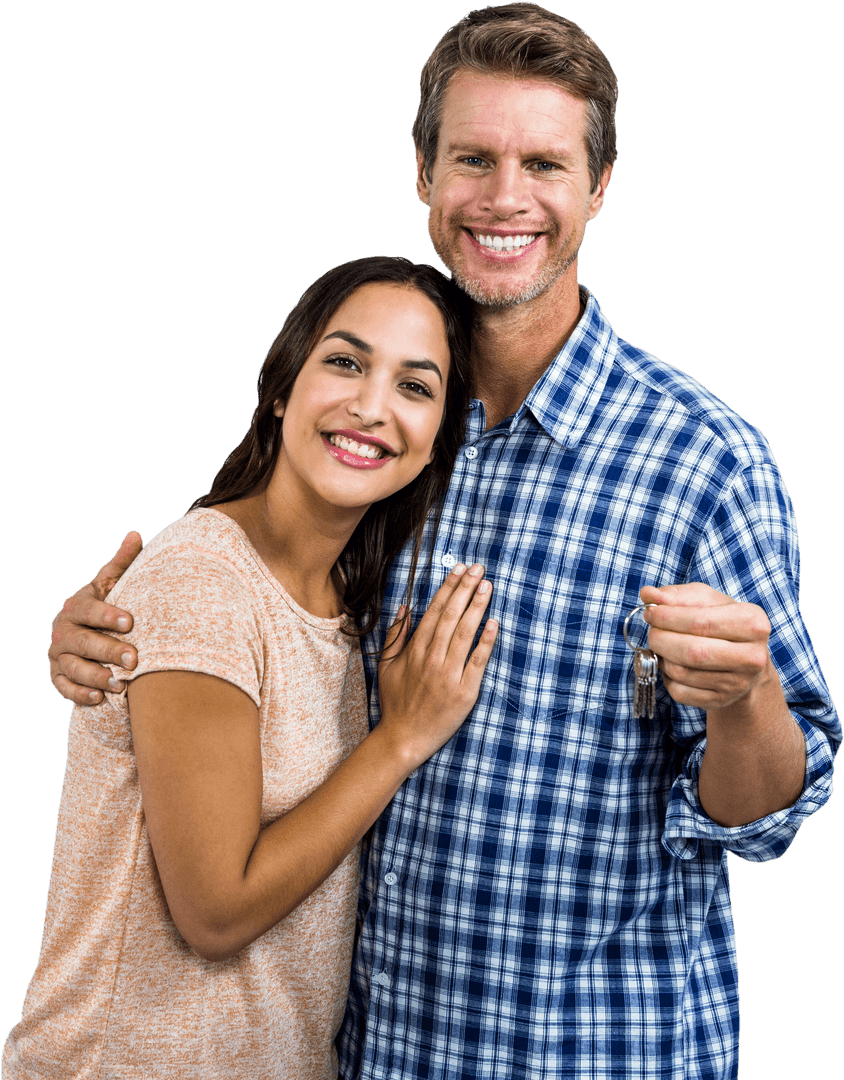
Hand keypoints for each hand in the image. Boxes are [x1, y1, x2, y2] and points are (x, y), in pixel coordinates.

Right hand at [48, 531, 143, 703]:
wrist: (87, 632)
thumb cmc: (106, 605)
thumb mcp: (111, 584)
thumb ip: (121, 563)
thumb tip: (135, 534)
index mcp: (76, 606)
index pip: (88, 611)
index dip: (107, 616)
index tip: (130, 622)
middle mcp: (63, 632)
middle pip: (82, 643)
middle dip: (108, 651)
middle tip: (134, 659)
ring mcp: (59, 656)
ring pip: (74, 668)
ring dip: (96, 677)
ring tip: (120, 684)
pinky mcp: (58, 677)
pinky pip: (64, 688)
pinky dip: (80, 694)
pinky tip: (99, 698)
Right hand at [378, 562, 498, 766]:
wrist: (403, 739)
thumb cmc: (396, 703)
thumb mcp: (387, 667)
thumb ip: (395, 636)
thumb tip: (405, 607)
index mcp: (415, 651)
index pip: (435, 611)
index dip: (448, 587)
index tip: (459, 568)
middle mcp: (432, 659)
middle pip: (451, 616)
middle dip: (466, 589)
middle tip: (479, 568)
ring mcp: (449, 675)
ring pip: (465, 633)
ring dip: (477, 607)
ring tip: (487, 586)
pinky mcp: (465, 692)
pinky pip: (478, 662)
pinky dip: (486, 642)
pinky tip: (494, 623)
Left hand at [640, 583, 771, 711]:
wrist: (744, 661)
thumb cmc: (722, 624)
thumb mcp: (707, 601)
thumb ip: (677, 596)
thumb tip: (648, 594)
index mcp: (753, 623)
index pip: (700, 621)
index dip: (667, 617)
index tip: (650, 612)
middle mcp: (752, 656)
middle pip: (692, 651)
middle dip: (661, 639)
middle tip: (653, 631)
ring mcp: (738, 683)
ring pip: (682, 672)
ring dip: (662, 657)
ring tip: (663, 646)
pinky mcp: (721, 700)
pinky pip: (679, 691)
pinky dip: (667, 677)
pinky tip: (673, 665)